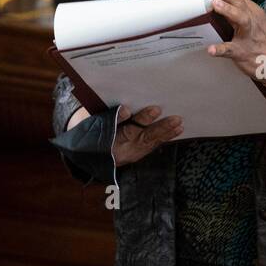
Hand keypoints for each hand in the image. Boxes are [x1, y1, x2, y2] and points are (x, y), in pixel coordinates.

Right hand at [64, 103, 182, 166]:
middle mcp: (122, 149)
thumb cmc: (91, 133)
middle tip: (176, 119)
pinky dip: (164, 139)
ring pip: (150, 143)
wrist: (86, 156)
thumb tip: (126, 110)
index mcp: (109, 140)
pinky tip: (175, 131)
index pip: (127, 128)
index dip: (142, 118)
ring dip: (166, 134)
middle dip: (160, 128)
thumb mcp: (94, 124)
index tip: (154, 109)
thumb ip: (110, 117)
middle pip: (143, 137)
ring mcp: (130, 154)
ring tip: (180, 125)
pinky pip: (152, 147)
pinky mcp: (136, 155)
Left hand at [193, 0, 265, 82]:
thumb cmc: (264, 38)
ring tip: (215, 4)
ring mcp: (247, 35)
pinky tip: (211, 49)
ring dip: (228, 10)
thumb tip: (215, 3)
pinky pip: (231, 50)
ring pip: (240, 18)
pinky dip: (221, 49)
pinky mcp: (243, 52)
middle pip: (235, 0)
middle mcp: (249, 18)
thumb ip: (236, 11)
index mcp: (250, 10)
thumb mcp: (253, 19)